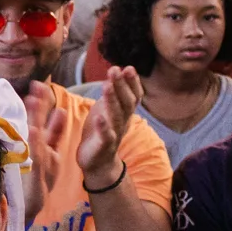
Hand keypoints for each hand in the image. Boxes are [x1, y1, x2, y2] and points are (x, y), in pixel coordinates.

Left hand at [75, 66, 141, 190]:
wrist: (98, 163)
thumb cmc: (101, 131)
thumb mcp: (108, 108)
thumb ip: (114, 92)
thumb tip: (118, 70)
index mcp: (124, 113)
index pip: (134, 96)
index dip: (132, 83)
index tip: (128, 67)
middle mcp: (123, 122)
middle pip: (127, 103)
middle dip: (122, 85)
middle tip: (115, 69)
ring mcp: (114, 134)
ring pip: (116, 116)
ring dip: (112, 100)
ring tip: (107, 85)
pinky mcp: (104, 147)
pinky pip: (106, 136)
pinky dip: (104, 127)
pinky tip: (99, 117)